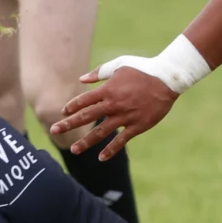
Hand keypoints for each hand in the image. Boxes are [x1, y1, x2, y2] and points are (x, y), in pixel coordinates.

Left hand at [50, 64, 178, 159]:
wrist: (168, 78)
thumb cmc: (142, 69)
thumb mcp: (119, 65)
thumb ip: (99, 72)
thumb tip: (81, 79)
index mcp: (108, 90)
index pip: (84, 100)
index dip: (72, 107)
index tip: (63, 113)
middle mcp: (114, 104)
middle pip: (86, 117)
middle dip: (68, 124)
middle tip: (53, 130)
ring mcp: (125, 116)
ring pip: (101, 132)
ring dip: (86, 142)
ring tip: (73, 150)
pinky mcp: (138, 125)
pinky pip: (122, 140)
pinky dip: (111, 149)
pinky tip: (101, 157)